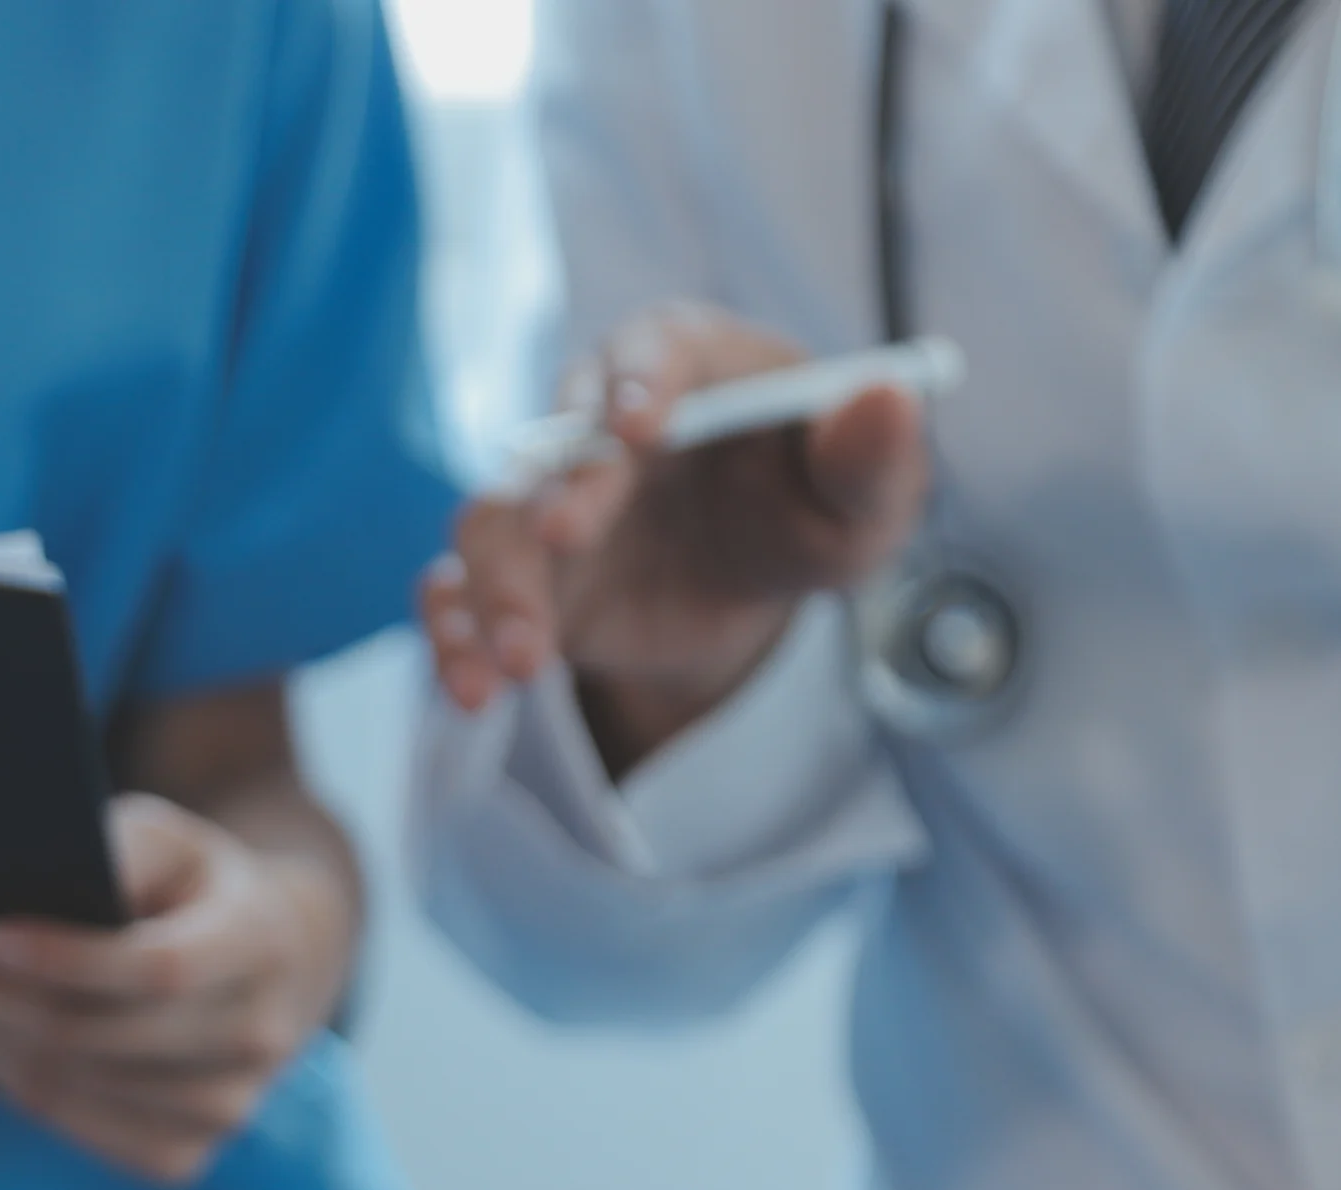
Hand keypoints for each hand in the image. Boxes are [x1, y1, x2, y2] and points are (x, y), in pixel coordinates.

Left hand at [0, 792, 353, 1184]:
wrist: (269, 960)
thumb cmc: (188, 881)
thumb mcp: (166, 834)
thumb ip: (115, 847)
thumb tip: (7, 872)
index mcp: (260, 943)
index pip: (156, 968)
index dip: (65, 959)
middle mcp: (255, 1038)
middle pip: (86, 1036)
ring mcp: (222, 1111)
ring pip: (62, 1084)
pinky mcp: (179, 1156)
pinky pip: (65, 1121)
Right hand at [421, 302, 930, 769]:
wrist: (748, 582)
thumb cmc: (811, 510)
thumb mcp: (866, 501)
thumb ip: (875, 458)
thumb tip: (887, 400)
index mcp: (686, 362)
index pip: (654, 350)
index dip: (641, 380)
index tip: (639, 428)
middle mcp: (595, 416)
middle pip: (556, 442)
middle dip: (558, 493)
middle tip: (568, 545)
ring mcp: (543, 496)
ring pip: (491, 523)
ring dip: (496, 588)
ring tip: (522, 665)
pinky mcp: (514, 570)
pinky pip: (458, 591)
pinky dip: (453, 635)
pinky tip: (467, 688)